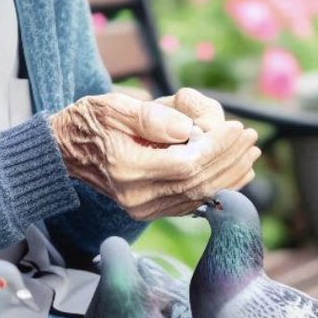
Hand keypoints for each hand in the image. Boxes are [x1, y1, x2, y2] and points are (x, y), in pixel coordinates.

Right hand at [50, 92, 260, 220]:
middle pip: (199, 182)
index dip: (217, 147)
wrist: (65, 151)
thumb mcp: (113, 106)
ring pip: (200, 195)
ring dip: (231, 174)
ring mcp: (144, 209)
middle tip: (251, 137)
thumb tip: (187, 129)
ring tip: (250, 152)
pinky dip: (219, 187)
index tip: (237, 127)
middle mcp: (137, 197)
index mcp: (127, 169)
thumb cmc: (90, 121)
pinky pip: (193, 202)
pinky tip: (238, 172)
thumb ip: (150, 116)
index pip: (187, 164)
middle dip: (230, 159)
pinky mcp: (151, 210)